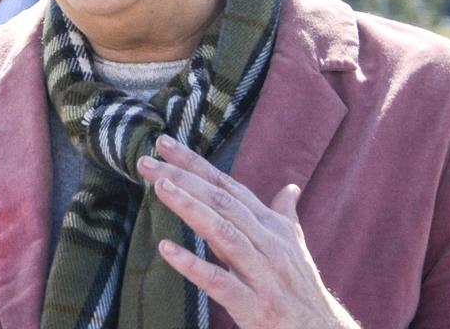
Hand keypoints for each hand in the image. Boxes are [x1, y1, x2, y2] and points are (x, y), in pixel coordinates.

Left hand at [136, 135, 357, 328]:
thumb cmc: (302, 289)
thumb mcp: (295, 247)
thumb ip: (284, 216)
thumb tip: (290, 188)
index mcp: (271, 226)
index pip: (228, 185)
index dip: (195, 164)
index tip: (164, 144)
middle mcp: (268, 242)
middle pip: (222, 201)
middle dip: (183, 178)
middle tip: (147, 162)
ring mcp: (261, 272)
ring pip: (223, 232)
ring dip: (191, 208)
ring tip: (160, 188)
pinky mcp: (253, 304)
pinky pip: (219, 281)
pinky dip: (192, 264)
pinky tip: (166, 249)